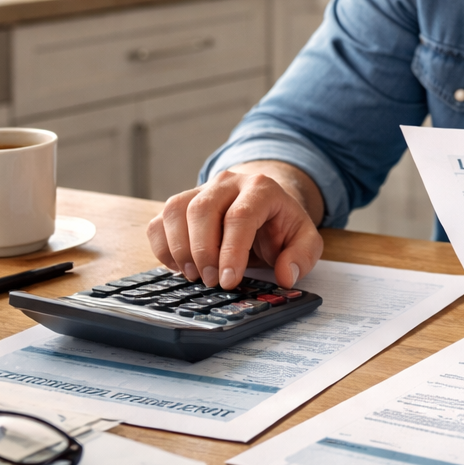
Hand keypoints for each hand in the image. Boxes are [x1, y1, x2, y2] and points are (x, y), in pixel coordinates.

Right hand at [146, 164, 323, 289]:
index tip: (228, 280)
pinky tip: (180, 267)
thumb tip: (286, 276)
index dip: (231, 251)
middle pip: (202, 210)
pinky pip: (159, 222)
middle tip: (212, 281)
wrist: (264, 204)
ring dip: (180, 249)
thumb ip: (302, 256)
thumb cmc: (281, 224)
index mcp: (260, 188)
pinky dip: (163, 248)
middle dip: (203, 252)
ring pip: (175, 211)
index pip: (240, 216)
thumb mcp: (305, 239)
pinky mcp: (180, 204)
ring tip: (196, 276)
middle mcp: (227, 183)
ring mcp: (200, 190)